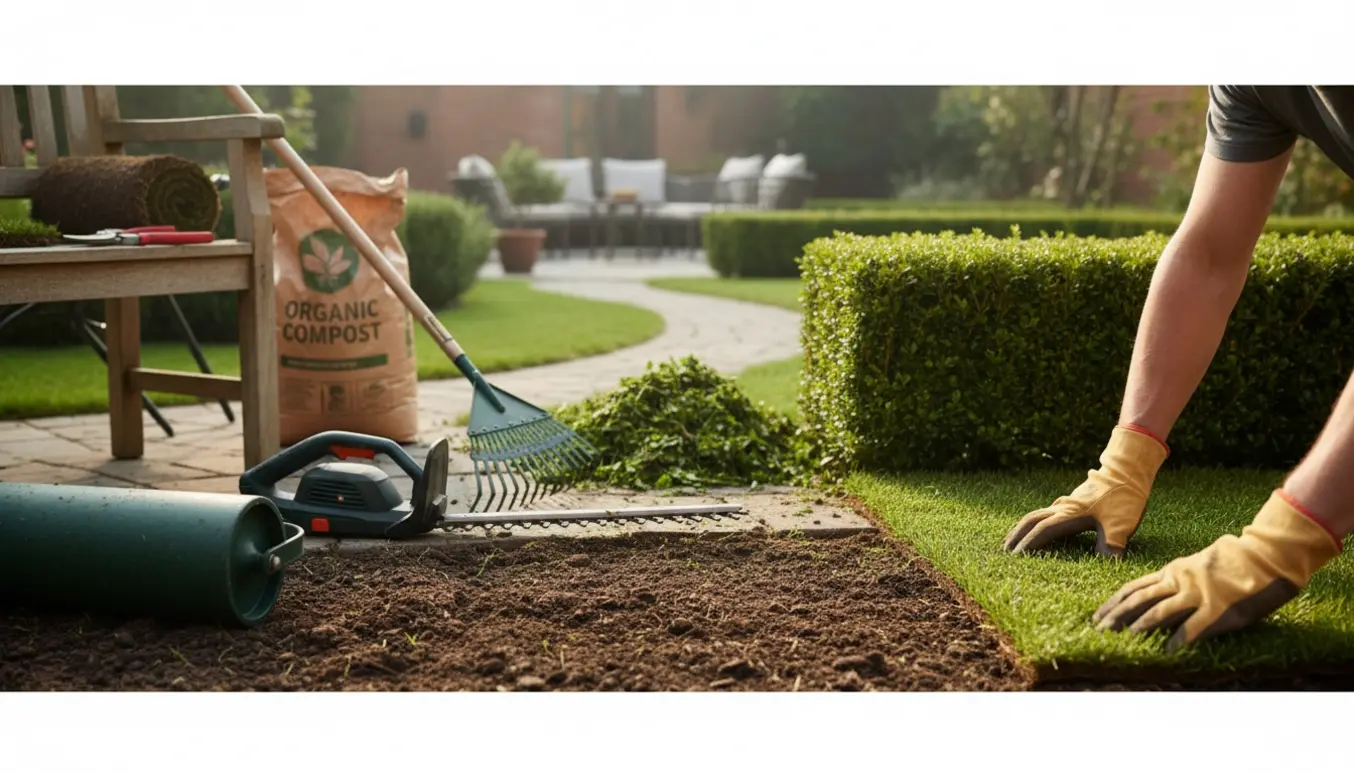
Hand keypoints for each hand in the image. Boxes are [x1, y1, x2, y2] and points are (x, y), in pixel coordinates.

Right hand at [1003, 424, 1168, 557]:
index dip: (1028, 544)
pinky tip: (1036, 527)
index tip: (1015, 557)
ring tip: (1012, 539)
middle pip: (1031, 520)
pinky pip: (1045, 512)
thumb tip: (1109, 564)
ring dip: (1022, 527)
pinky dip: (1034, 522)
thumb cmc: (1124, 498)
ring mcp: (1066, 503)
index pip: (1042, 531)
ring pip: (1036, 514)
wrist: (1127, 471)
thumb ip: (1112, 545)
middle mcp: (1063, 508)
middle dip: (1016, 535)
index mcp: (1070, 515)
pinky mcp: (1071, 501)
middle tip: (1004, 550)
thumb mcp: (1121, 525)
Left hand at [1093, 489, 1342, 650]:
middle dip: (1117, 615)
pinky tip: (1168, 650)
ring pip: (1160, 610)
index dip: (1113, 602)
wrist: (1263, 556)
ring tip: (1125, 636)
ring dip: (1140, 625)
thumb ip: (1176, 578)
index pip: (1133, 587)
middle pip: (1139, 599)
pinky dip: (1179, 639)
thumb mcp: (1195, 565)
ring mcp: (1197, 594)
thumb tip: (1155, 591)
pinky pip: (1193, 626)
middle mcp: (1179, 581)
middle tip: (1099, 629)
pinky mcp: (1217, 608)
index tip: (1097, 615)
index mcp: (1172, 571)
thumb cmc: (1230, 561)